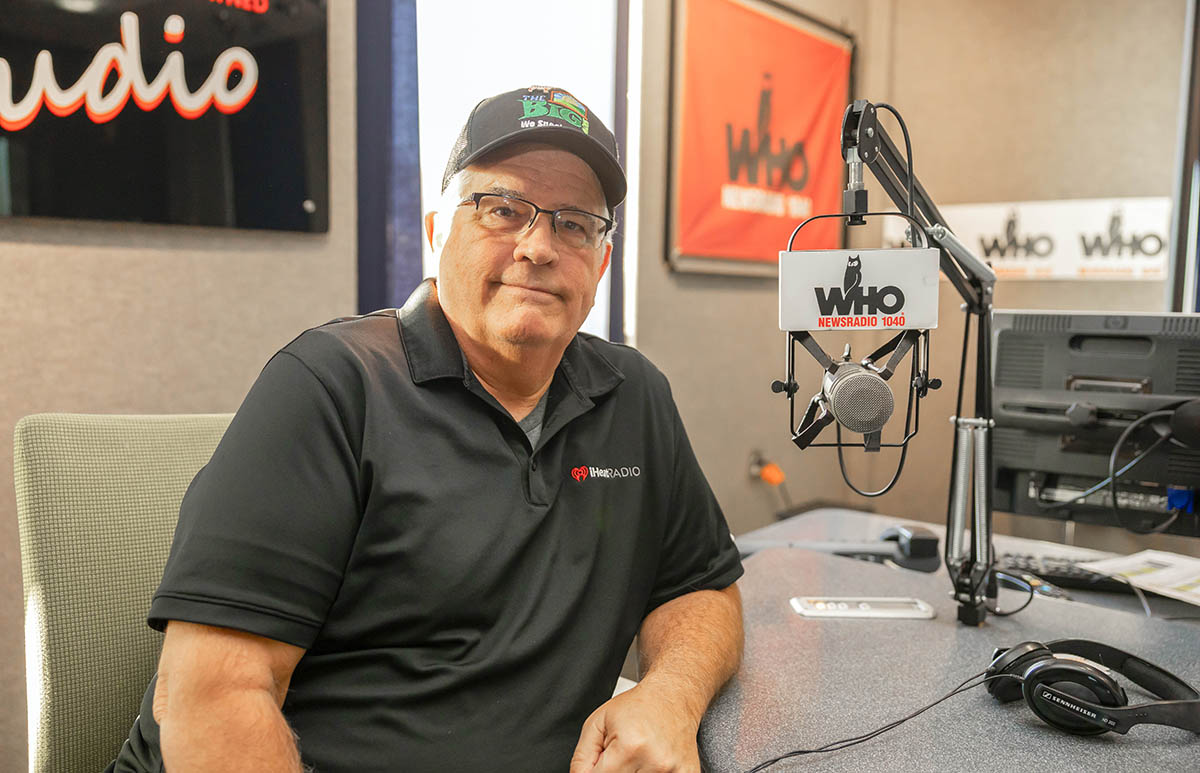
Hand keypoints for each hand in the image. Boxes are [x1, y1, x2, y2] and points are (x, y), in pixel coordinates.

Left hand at [569, 681, 702, 772]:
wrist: (673, 696)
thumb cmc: (637, 707)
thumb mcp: (598, 723)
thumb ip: (582, 758)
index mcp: (629, 748)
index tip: (602, 764)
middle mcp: (654, 762)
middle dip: (614, 772)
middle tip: (620, 758)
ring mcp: (674, 772)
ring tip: (636, 758)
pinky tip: (652, 762)